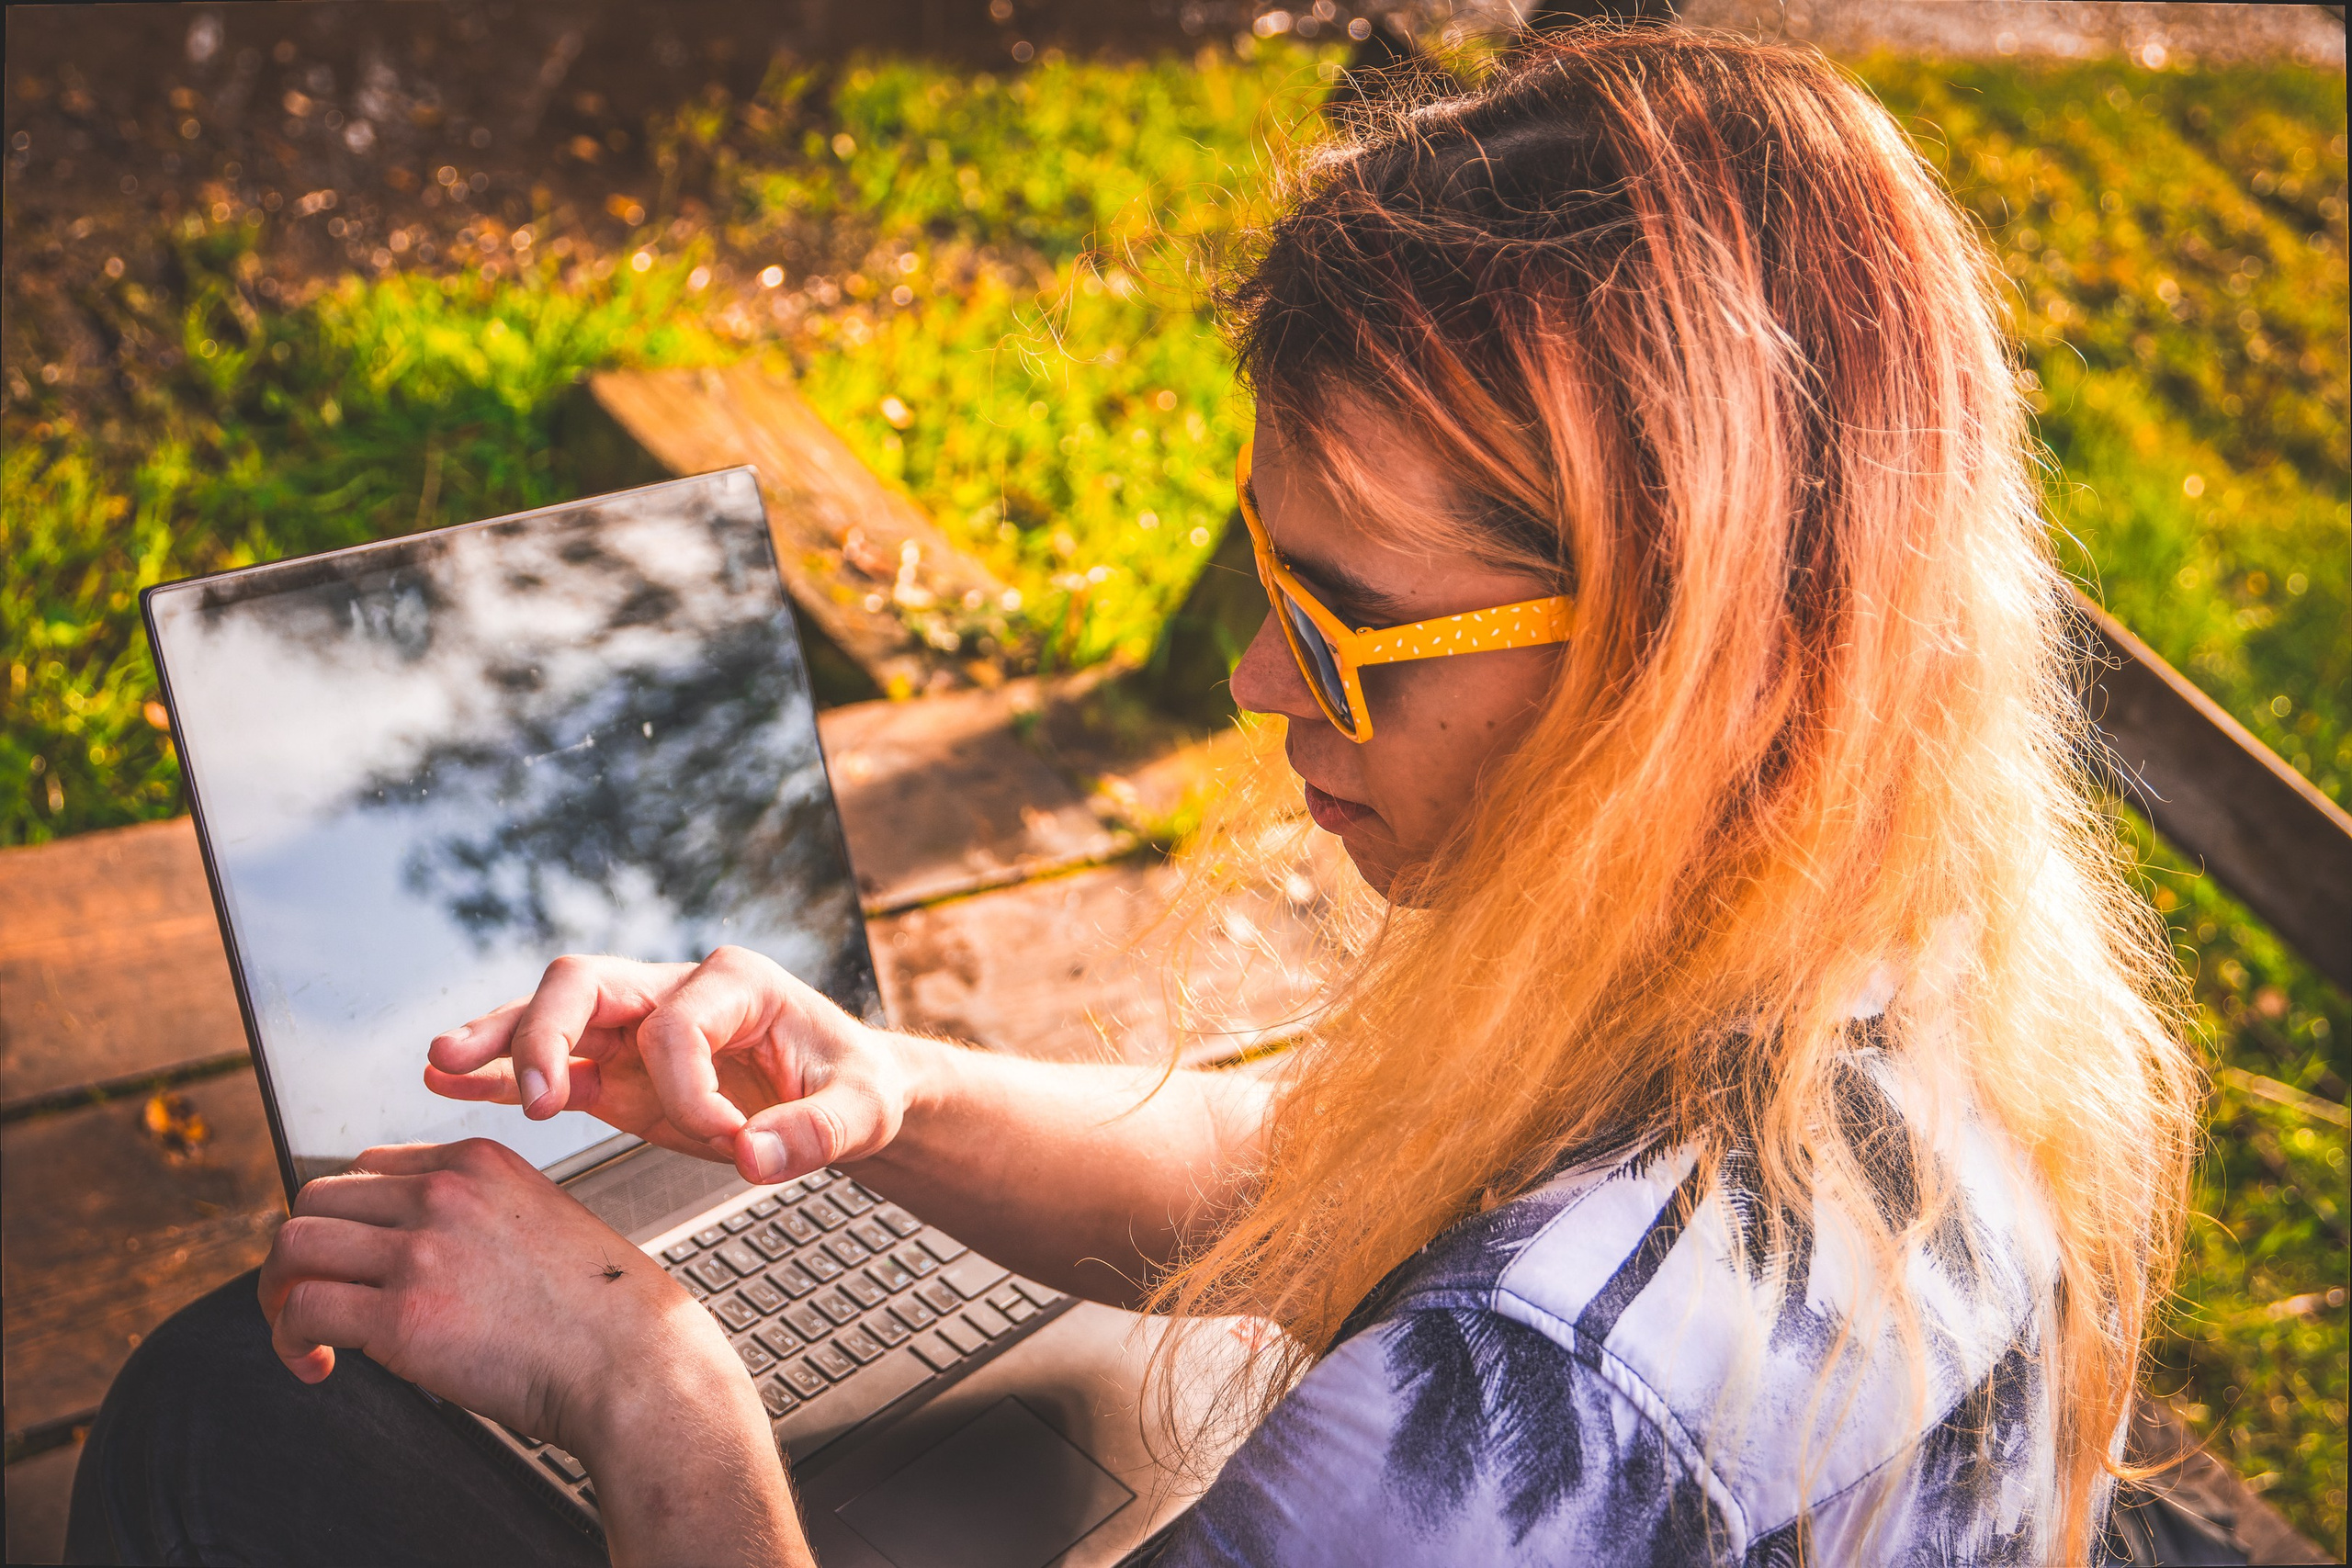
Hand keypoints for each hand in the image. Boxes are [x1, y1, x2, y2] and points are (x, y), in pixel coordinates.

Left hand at [258, 1139, 739, 1444]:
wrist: (632, 1361)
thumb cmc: (602, 1311)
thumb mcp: (543, 1220)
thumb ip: (478, 1216)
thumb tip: (414, 1252)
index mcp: (480, 1162)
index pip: (370, 1166)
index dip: (348, 1218)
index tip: (353, 1260)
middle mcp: (443, 1193)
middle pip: (318, 1198)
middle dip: (302, 1252)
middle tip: (309, 1296)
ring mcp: (420, 1250)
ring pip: (293, 1244)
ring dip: (280, 1292)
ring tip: (300, 1333)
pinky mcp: (401, 1316)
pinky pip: (302, 1309)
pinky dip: (288, 1340)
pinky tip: (317, 1365)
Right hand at [422, 947, 912, 1187]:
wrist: (851, 1094)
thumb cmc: (858, 1088)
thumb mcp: (864, 1110)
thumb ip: (817, 1133)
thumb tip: (758, 1158)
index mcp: (736, 982)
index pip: (678, 1023)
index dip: (688, 1089)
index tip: (730, 1143)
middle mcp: (676, 990)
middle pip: (588, 984)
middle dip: (548, 1031)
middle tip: (535, 1098)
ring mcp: (638, 1027)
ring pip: (554, 1017)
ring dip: (499, 1041)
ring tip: (441, 1066)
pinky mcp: (619, 1072)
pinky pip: (553, 1065)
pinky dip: (501, 1074)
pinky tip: (450, 1085)